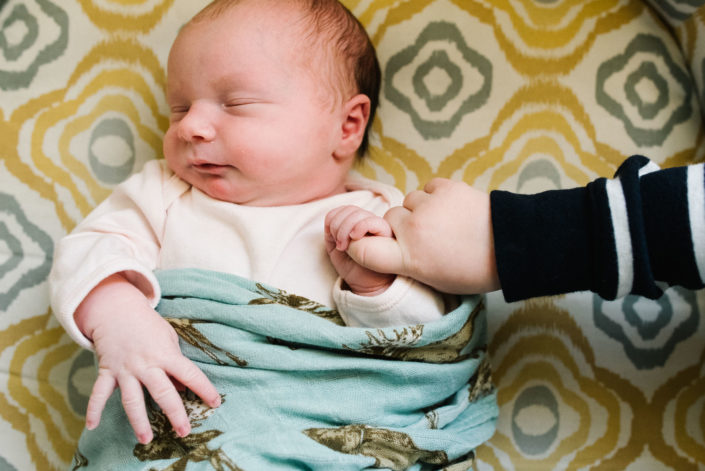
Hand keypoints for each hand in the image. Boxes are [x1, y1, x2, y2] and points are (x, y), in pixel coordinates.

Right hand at [74, 273, 220, 443]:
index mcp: (166, 355)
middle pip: (163, 392)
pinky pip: (99, 392)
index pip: (190, 374)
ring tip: (146, 439)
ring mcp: (125, 369)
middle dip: (175, 413)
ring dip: (139, 421)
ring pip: (132, 399)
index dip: (204, 389)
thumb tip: (183, 390)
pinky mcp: (107, 371)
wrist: (117, 309)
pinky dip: (94, 409)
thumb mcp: (169, 340)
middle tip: (184, 431)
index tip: (215, 403)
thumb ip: (175, 365)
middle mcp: (146, 364)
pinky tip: (92, 426)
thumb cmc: (148, 325)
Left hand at [325, 205, 394, 295]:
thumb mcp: (335, 249)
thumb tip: (330, 219)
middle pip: (351, 209)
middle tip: (339, 244)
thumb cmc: (354, 269)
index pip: (345, 209)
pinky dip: (360, 226)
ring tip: (345, 246)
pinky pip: (373, 221)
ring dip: (345, 228)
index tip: (331, 237)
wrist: (366, 286)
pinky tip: (354, 238)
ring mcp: (379, 227)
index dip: (334, 218)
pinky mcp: (387, 234)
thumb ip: (331, 233)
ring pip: (360, 213)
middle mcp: (369, 223)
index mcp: (357, 224)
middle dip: (338, 224)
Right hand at [345, 178, 499, 293]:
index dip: (357, 243)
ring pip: (409, 201)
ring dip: (420, 209)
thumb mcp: (434, 279)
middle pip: (389, 219)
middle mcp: (413, 231)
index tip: (361, 242)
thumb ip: (407, 262)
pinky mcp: (445, 187)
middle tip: (427, 236)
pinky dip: (436, 197)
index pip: (362, 248)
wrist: (512, 246)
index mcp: (409, 260)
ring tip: (444, 222)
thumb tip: (390, 245)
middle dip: (402, 226)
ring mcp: (428, 207)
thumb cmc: (474, 270)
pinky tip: (453, 209)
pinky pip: (428, 188)